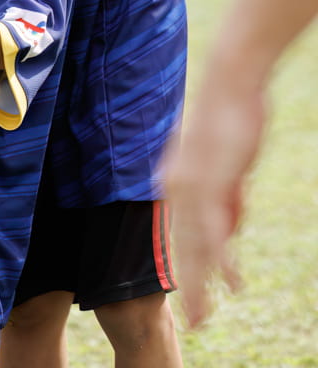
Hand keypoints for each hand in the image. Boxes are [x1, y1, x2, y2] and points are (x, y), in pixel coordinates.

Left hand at [161, 81, 266, 326]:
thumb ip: (225, 195)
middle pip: (181, 248)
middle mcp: (175, 186)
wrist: (230, 83)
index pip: (179, 232)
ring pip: (194, 248)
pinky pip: (214, 230)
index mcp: (175, 179)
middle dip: (188, 287)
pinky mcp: (210, 183)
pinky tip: (230, 284)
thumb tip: (229, 223)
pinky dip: (222, 260)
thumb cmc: (230, 116)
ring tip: (203, 319)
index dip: (185, 264)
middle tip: (193, 323)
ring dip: (200, 286)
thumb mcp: (226, 166)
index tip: (190, 292)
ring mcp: (190, 186)